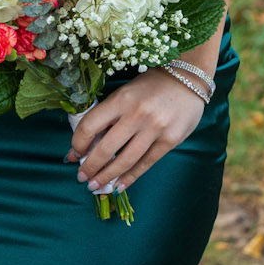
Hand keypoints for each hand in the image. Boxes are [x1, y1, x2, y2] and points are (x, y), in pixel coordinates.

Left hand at [66, 73, 204, 195]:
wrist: (188, 78)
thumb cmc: (151, 86)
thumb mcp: (126, 93)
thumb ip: (109, 116)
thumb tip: (88, 143)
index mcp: (121, 99)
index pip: (90, 125)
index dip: (78, 143)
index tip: (75, 153)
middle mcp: (137, 115)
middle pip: (106, 148)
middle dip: (90, 167)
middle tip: (82, 178)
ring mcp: (155, 129)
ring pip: (125, 160)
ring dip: (107, 176)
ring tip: (96, 186)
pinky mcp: (170, 140)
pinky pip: (146, 163)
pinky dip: (130, 177)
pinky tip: (119, 185)